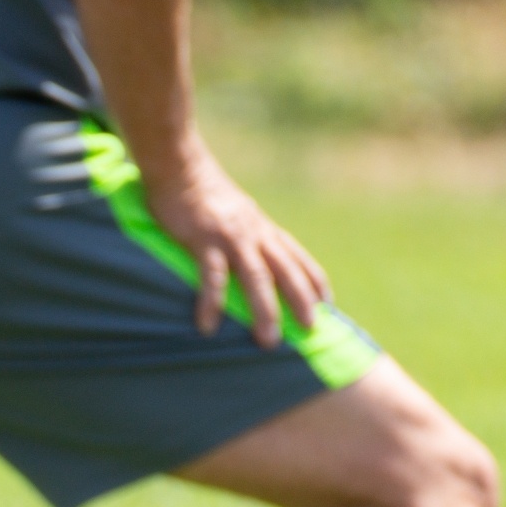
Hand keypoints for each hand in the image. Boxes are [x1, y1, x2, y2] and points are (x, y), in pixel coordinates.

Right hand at [143, 148, 331, 348]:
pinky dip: (212, 302)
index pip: (297, 257)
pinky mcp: (204, 240)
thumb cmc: (201, 191)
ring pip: (256, 278)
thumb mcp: (236, 211)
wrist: (179, 166)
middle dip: (300, 302)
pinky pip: (212, 277)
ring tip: (268, 340)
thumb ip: (247, 232)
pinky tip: (208, 325)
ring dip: (265, 310)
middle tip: (310, 332)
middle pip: (286, 271)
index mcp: (262, 228)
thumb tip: (251, 253)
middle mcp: (254, 233)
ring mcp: (231, 236)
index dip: (314, 280)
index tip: (326, 303)